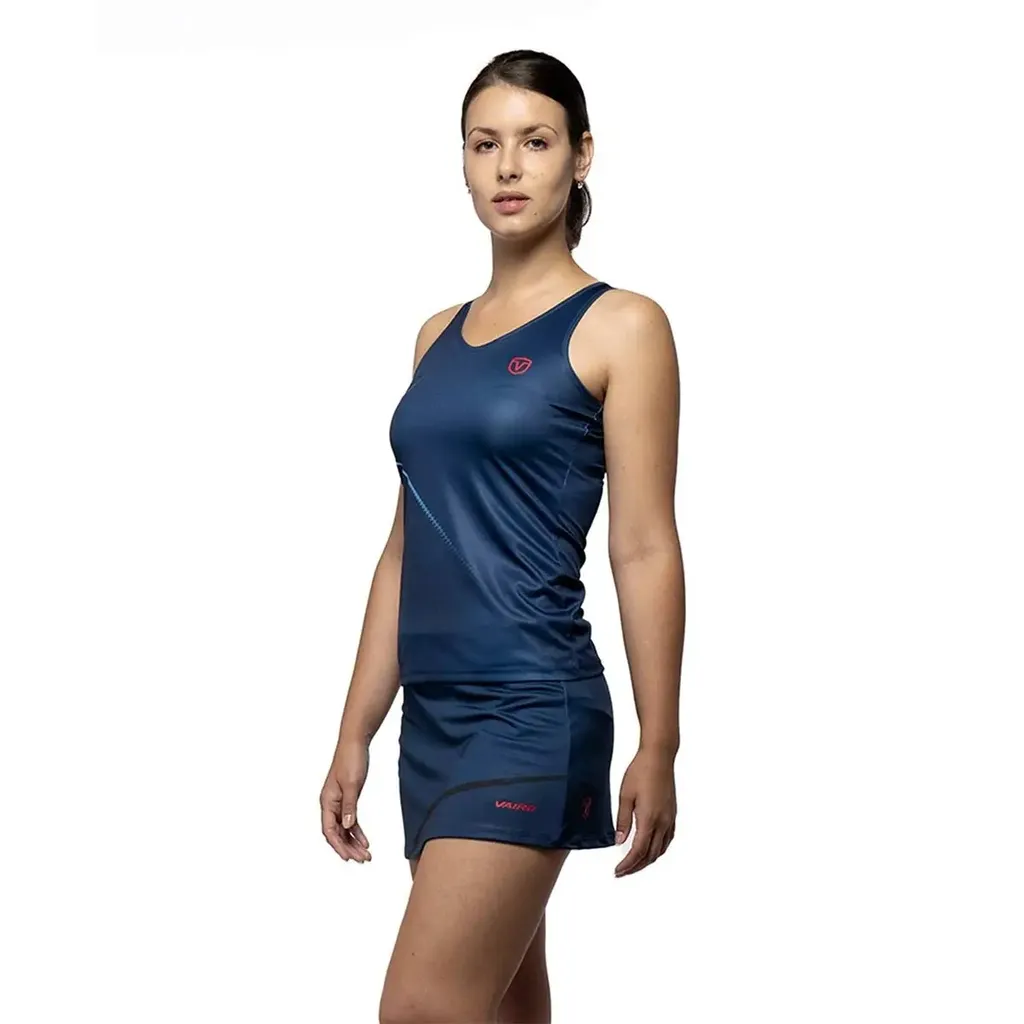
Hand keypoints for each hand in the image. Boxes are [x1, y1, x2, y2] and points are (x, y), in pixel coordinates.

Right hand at [320, 739, 371, 862]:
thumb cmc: (351, 759)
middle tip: (363, 860)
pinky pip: (350, 820)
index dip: (339, 846)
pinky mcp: (348, 798)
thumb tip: (348, 826)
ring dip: (353, 842)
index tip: (350, 858)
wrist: (356, 742)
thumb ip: (350, 805)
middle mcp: (330, 804)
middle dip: (348, 848)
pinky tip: (365, 841)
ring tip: (366, 855)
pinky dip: (357, 831)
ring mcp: (339, 802)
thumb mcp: (352, 783)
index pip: (329, 830)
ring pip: (344, 829)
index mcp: (327, 801)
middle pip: (337, 833)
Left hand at [613, 745, 676, 876]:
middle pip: (650, 855)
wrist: (659, 757)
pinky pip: (667, 839)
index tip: (618, 870)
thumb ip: (622, 821)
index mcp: (649, 819)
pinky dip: (658, 850)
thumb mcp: (625, 796)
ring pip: (660, 849)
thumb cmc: (641, 771)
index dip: (627, 864)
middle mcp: (662, 822)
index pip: (638, 851)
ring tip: (634, 864)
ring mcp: (670, 819)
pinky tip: (651, 849)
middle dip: (636, 867)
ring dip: (647, 860)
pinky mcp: (672, 814)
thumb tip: (619, 841)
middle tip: (622, 871)